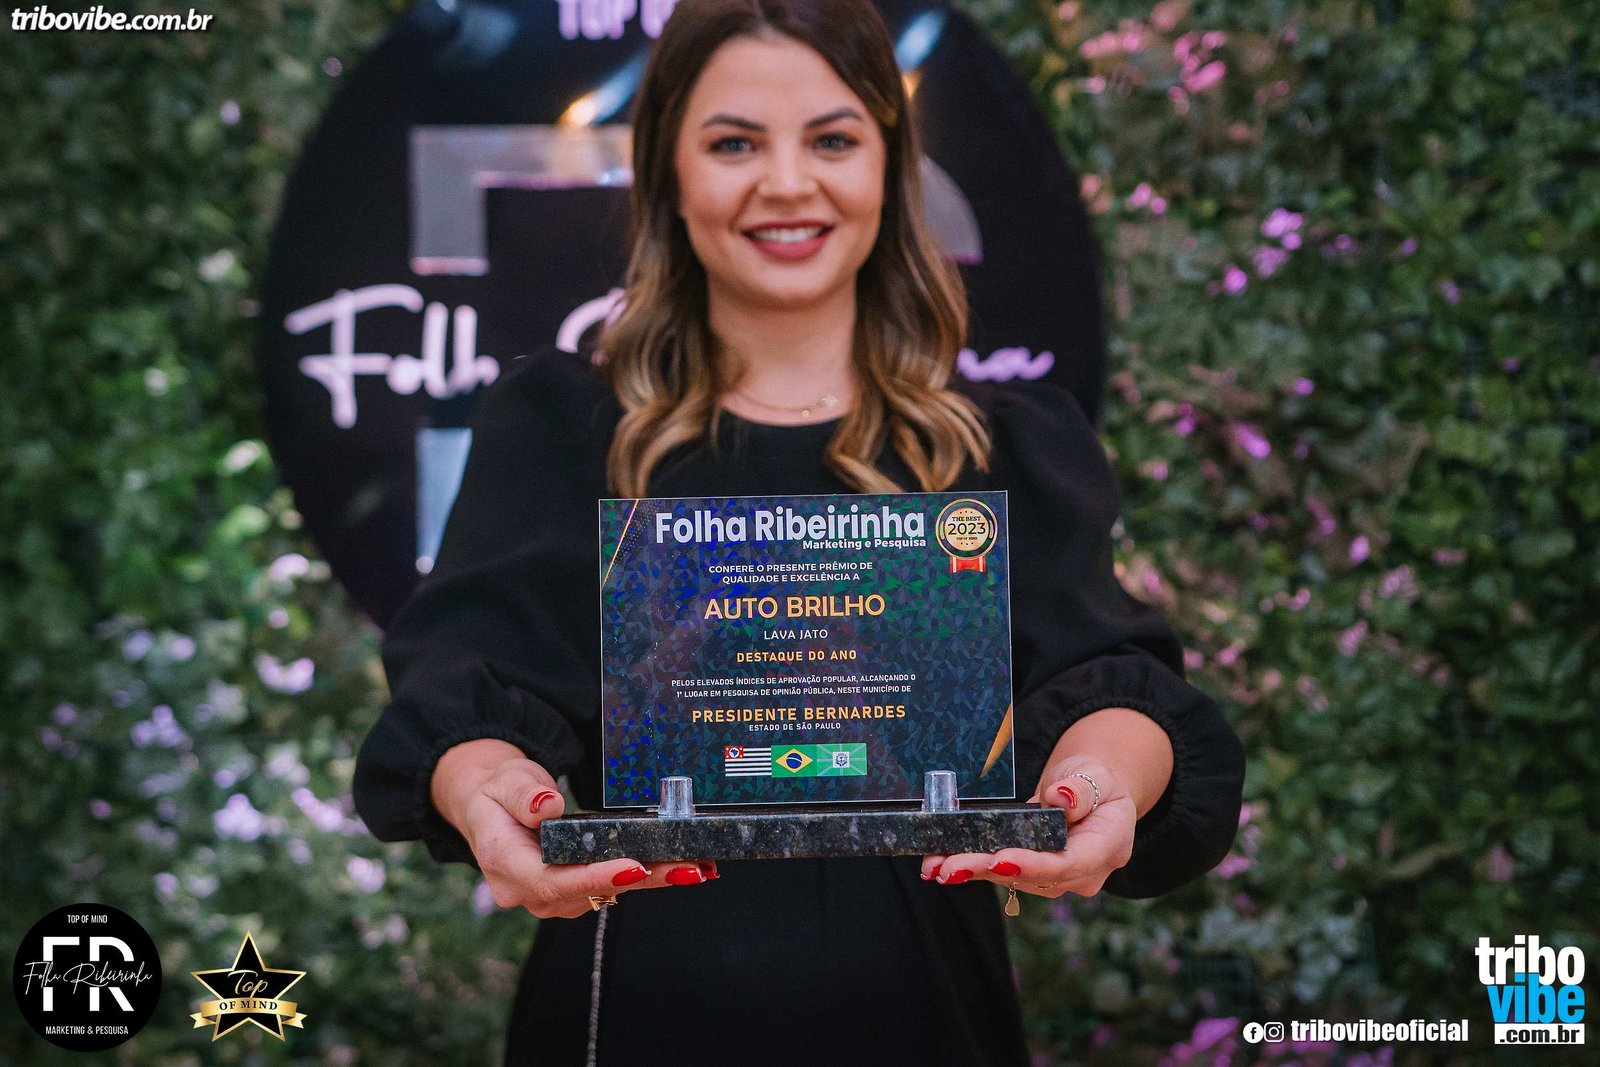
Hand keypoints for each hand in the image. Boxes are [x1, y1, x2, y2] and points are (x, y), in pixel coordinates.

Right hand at [435, 740, 717, 918]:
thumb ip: (524, 794)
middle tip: (687, 870)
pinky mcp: (571, 891)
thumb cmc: (496, 792)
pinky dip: (644, 877)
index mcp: (505, 865)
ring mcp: (550, 896)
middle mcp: (528, 891)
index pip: (552, 880)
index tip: (633, 866)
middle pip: (589, 891)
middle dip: (641, 880)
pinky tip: (681, 869)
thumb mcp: (504, 781)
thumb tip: (547, 806)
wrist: (490, 805)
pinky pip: (610, 887)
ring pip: (605, 892)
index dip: (595, 876)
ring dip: (651, 881)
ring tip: (696, 868)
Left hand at [919, 757, 1134, 898]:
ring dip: (972, 871)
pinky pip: (1004, 870)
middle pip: (1032, 876)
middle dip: (987, 871)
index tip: (999, 859)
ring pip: (1013, 878)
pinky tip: (940, 864)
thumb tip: (1060, 798)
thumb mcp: (1097, 774)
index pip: (1066, 864)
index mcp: (1107, 848)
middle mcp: (1082, 873)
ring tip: (935, 866)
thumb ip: (1081, 788)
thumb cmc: (1097, 781)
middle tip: (948, 868)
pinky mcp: (1034, 873)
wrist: (1093, 793)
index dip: (1031, 864)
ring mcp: (1058, 878)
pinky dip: (973, 865)